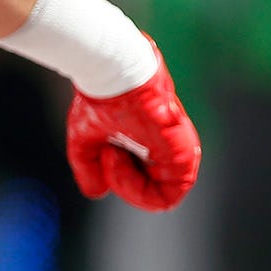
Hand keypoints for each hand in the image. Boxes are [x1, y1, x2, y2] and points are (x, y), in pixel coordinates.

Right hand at [67, 44, 202, 211]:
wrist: (112, 72)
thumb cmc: (100, 97)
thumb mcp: (87, 138)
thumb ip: (90, 167)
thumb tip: (97, 191)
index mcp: (156, 143)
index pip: (150, 184)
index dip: (123, 184)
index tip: (104, 156)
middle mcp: (172, 149)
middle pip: (154, 192)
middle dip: (122, 184)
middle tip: (106, 154)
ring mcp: (181, 152)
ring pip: (163, 198)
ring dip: (127, 186)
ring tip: (110, 153)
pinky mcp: (184, 153)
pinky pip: (168, 194)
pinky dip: (135, 187)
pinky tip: (115, 154)